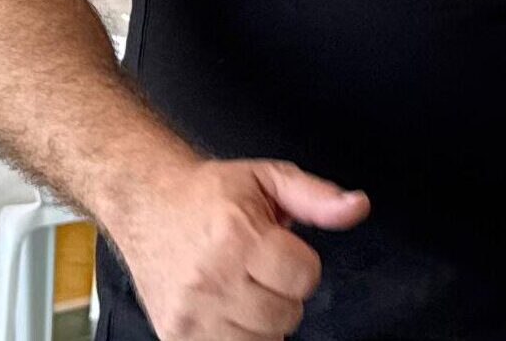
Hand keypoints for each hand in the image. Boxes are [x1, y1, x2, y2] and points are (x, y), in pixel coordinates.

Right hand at [107, 158, 369, 340]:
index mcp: (238, 237)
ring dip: (263, 321)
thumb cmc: (211, 194)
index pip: (304, 278)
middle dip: (284, 293)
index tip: (283, 252)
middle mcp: (211, 278)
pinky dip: (239, 336)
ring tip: (244, 289)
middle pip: (285, 315)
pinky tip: (229, 311)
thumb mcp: (269, 179)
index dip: (303, 264)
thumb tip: (357, 207)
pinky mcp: (174, 336)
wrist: (148, 204)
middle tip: (262, 270)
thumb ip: (317, 197)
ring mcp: (189, 314)